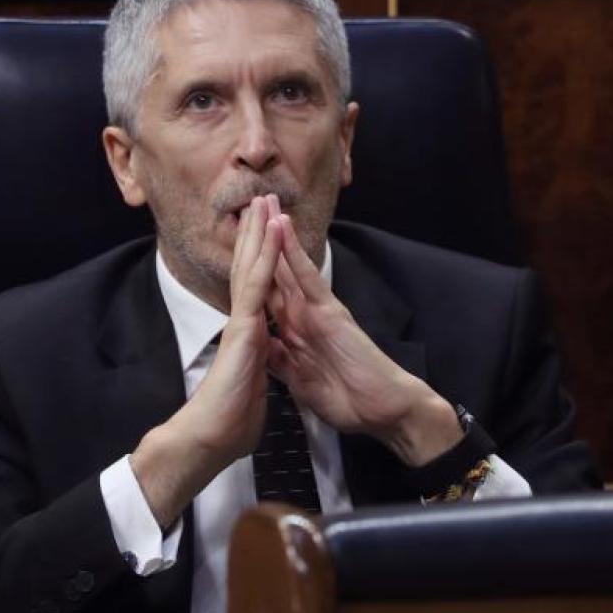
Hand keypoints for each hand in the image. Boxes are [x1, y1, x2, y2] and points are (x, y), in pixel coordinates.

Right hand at [131, 195, 282, 525]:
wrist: (208, 442)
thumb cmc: (227, 428)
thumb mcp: (249, 396)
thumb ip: (252, 378)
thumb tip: (253, 380)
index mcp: (250, 339)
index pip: (258, 292)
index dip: (261, 262)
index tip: (265, 236)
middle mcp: (244, 325)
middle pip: (251, 270)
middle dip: (255, 236)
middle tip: (259, 201)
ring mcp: (242, 324)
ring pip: (252, 268)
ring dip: (259, 233)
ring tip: (263, 201)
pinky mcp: (243, 329)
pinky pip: (257, 286)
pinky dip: (265, 256)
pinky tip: (270, 231)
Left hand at [265, 212, 462, 466]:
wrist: (380, 410)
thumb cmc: (348, 398)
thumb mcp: (301, 381)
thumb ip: (283, 362)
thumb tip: (265, 350)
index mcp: (293, 332)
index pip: (265, 295)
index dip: (248, 272)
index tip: (232, 250)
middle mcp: (302, 315)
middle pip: (274, 272)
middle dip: (258, 243)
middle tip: (246, 207)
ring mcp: (316, 310)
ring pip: (288, 265)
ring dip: (274, 234)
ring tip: (263, 202)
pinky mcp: (330, 312)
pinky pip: (307, 277)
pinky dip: (294, 252)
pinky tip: (283, 228)